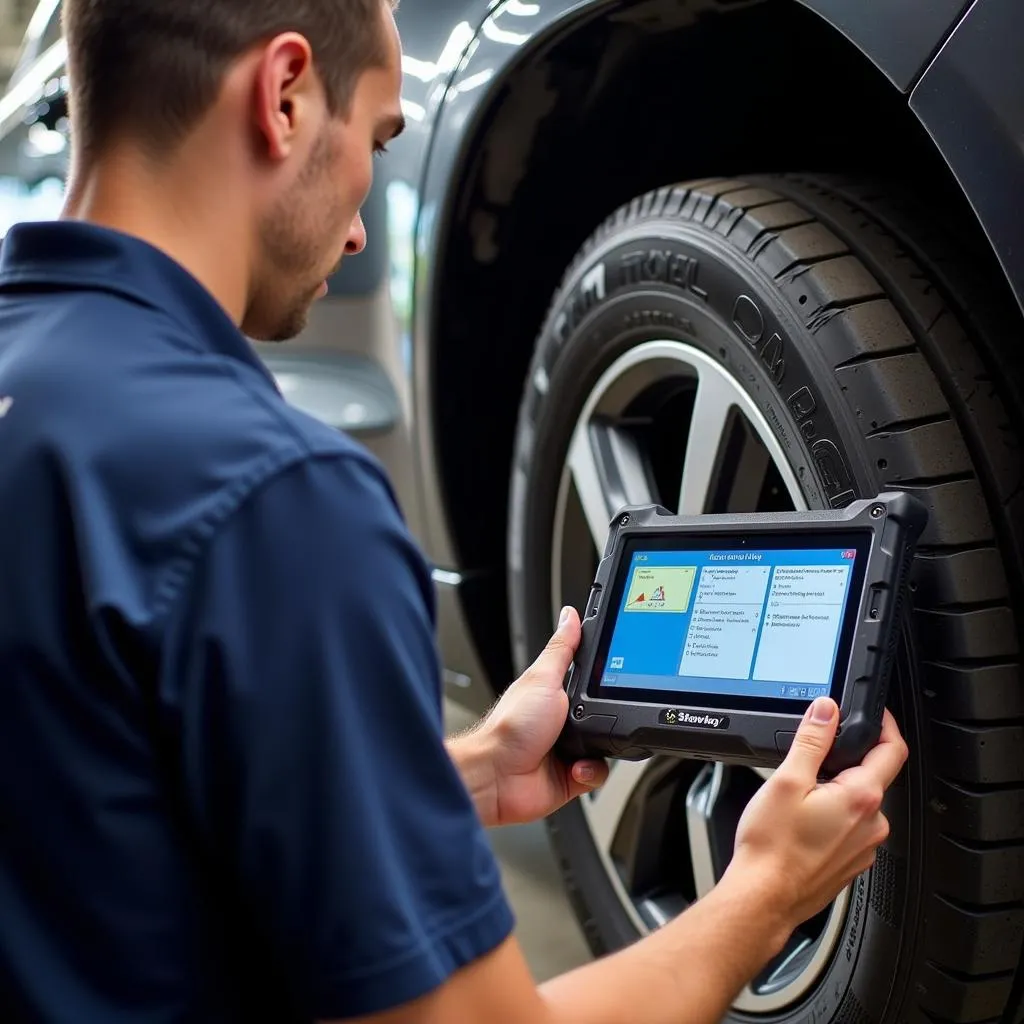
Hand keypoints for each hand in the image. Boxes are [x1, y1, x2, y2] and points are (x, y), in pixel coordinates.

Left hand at [454, 607, 608, 826]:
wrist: (498, 777)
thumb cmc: (510, 727)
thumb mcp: (543, 678)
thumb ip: (562, 649)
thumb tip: (571, 616)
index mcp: (554, 694)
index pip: (590, 681)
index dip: (605, 680)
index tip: (616, 678)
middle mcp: (561, 722)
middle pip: (605, 715)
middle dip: (608, 720)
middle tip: (594, 720)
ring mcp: (566, 750)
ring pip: (606, 745)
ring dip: (598, 748)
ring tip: (580, 747)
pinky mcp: (571, 777)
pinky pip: (597, 772)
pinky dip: (590, 771)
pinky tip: (574, 767)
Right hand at [722, 697, 907, 941]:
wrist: (764, 897)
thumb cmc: (772, 847)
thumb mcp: (787, 780)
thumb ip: (811, 741)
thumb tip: (826, 711)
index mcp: (861, 797)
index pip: (893, 750)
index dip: (886, 724)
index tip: (875, 713)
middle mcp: (872, 824)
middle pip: (874, 775)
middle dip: (849, 759)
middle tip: (816, 754)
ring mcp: (864, 846)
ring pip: (860, 803)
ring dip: (839, 789)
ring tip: (801, 793)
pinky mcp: (851, 862)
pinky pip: (851, 827)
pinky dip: (834, 816)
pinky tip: (803, 822)